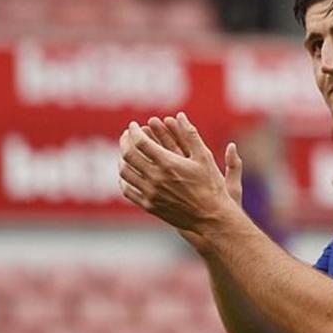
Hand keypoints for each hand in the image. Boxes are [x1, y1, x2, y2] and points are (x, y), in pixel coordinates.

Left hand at [118, 112, 239, 232]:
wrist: (210, 218)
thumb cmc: (211, 185)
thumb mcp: (204, 157)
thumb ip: (191, 135)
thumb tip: (180, 115)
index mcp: (168, 163)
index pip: (140, 142)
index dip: (133, 131)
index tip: (133, 126)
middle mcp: (156, 178)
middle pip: (128, 155)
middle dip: (124, 141)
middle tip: (127, 135)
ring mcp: (150, 193)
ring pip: (125, 172)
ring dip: (122, 158)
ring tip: (127, 152)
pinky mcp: (149, 205)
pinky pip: (127, 190)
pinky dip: (124, 179)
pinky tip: (129, 173)